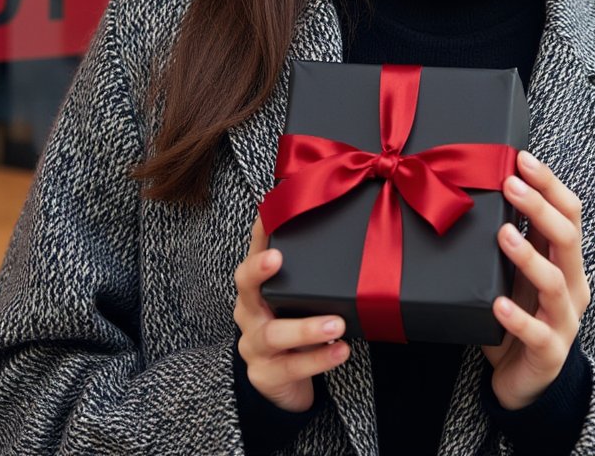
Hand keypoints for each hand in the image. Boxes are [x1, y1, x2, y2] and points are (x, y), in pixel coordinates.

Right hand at [233, 217, 349, 411]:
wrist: (282, 380)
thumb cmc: (294, 324)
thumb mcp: (300, 296)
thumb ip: (312, 270)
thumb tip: (350, 227)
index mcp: (258, 286)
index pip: (254, 251)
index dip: (258, 233)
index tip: (266, 214)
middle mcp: (249, 311)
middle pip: (245, 286)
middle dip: (258, 269)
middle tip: (276, 257)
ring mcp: (254, 344)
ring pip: (273, 334)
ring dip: (306, 328)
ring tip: (337, 324)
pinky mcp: (265, 374)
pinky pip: (291, 367)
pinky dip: (319, 358)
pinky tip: (341, 350)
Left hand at [482, 151, 590, 409]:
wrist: (525, 381)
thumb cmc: (518, 314)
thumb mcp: (516, 272)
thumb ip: (512, 237)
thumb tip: (486, 187)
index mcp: (566, 261)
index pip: (570, 214)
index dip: (550, 184)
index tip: (522, 158)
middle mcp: (572, 286)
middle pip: (567, 239)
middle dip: (539, 208)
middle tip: (509, 185)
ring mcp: (563, 321)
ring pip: (555, 283)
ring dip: (529, 256)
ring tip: (503, 235)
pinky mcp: (549, 353)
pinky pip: (536, 334)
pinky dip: (518, 318)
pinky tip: (499, 304)